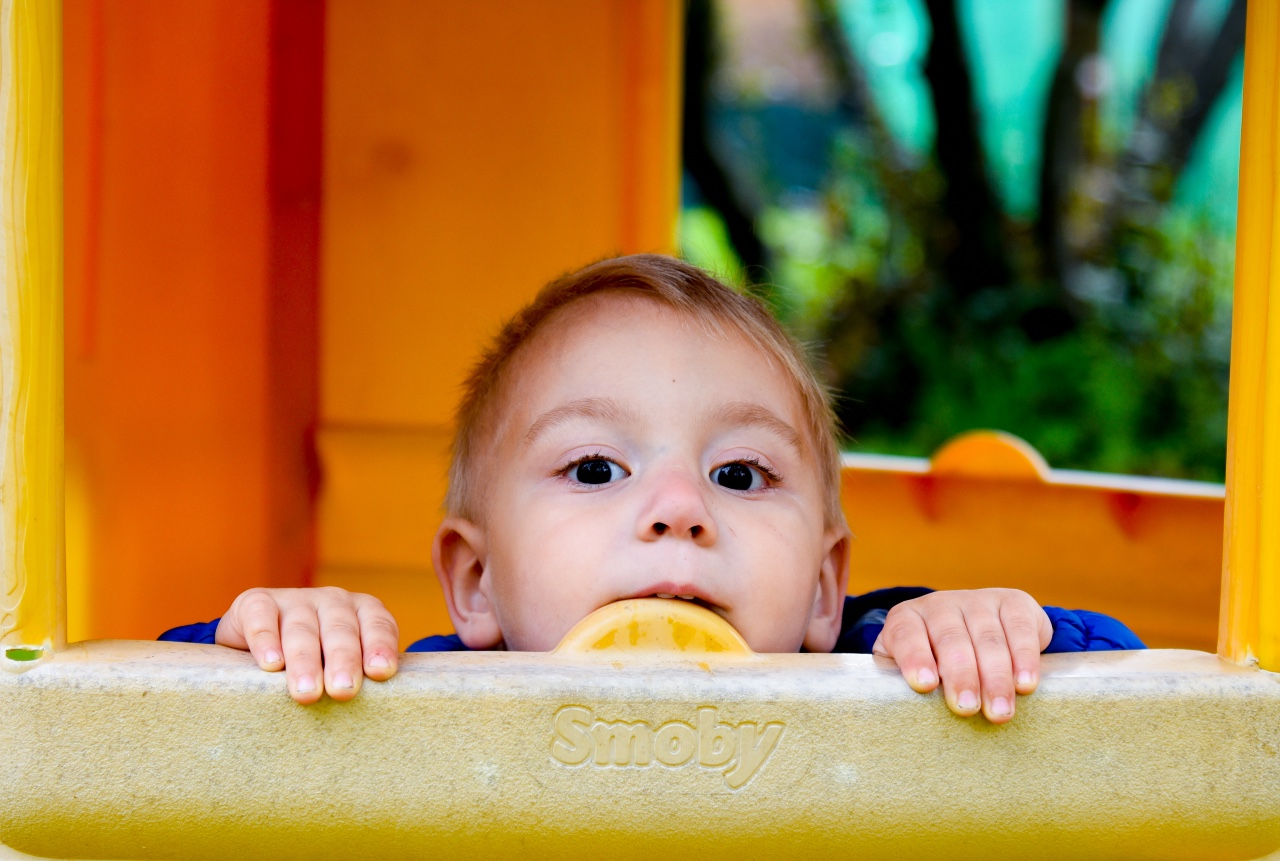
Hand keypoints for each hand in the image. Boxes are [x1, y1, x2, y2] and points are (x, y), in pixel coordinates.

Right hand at [215, 587, 399, 703]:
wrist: (256, 643)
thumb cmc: (315, 663)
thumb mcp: (340, 667)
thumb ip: (359, 679)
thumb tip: (373, 714)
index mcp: (361, 612)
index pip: (378, 624)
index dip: (380, 645)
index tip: (381, 672)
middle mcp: (332, 601)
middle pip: (340, 630)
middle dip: (343, 660)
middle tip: (343, 691)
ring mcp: (294, 599)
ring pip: (301, 629)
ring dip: (305, 661)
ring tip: (307, 692)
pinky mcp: (256, 602)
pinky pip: (261, 616)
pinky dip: (266, 639)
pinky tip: (271, 664)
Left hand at [872, 588, 1051, 722]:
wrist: (978, 629)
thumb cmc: (936, 664)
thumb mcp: (914, 671)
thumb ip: (907, 687)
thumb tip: (909, 716)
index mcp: (908, 618)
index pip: (905, 634)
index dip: (914, 657)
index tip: (924, 685)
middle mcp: (940, 604)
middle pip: (951, 639)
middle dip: (961, 676)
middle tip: (966, 708)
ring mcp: (978, 600)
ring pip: (988, 638)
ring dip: (995, 677)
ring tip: (999, 710)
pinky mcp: (1013, 602)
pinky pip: (1021, 629)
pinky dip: (1024, 658)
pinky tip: (1025, 684)